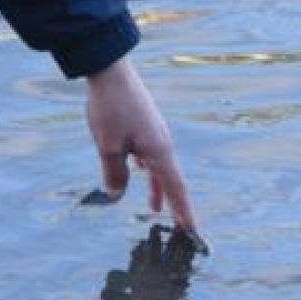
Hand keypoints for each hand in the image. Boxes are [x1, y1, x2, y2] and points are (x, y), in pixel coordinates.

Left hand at [86, 54, 196, 231]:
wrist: (110, 68)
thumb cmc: (111, 107)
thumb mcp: (108, 146)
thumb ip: (114, 174)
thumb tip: (116, 194)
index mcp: (159, 150)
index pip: (176, 188)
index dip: (183, 211)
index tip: (192, 231)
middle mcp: (162, 141)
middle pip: (171, 179)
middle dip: (174, 203)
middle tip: (179, 227)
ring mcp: (154, 130)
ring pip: (159, 166)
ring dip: (157, 186)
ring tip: (155, 207)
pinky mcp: (144, 122)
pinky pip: (150, 152)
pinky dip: (148, 168)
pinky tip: (140, 171)